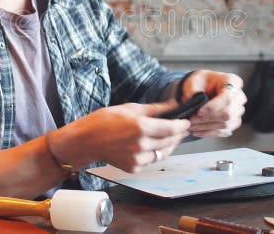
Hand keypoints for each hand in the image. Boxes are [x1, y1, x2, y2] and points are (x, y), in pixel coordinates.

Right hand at [66, 102, 190, 172]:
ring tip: (169, 136)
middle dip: (178, 134)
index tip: (186, 122)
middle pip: (170, 141)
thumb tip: (172, 105)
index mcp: (141, 127)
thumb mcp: (131, 108)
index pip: (172, 128)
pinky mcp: (133, 168)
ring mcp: (137, 159)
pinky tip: (151, 145)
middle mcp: (141, 145)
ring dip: (169, 145)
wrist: (86, 140)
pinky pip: (151, 160)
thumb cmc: (104, 120)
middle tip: (181, 128)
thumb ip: (154, 109)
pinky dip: (154, 153)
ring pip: (163, 153)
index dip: (182, 125)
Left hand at [180, 70, 245, 137]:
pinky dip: (209, 133)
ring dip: (207, 127)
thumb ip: (192, 92)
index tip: (199, 112)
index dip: (213, 107)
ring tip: (192, 126)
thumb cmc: (201, 82)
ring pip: (226, 124)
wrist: (203, 87)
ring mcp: (238, 111)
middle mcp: (239, 97)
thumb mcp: (194, 81)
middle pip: (228, 113)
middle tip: (192, 120)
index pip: (227, 97)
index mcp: (232, 82)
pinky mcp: (234, 122)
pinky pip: (224, 131)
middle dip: (208, 119)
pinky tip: (198, 131)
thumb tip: (190, 104)